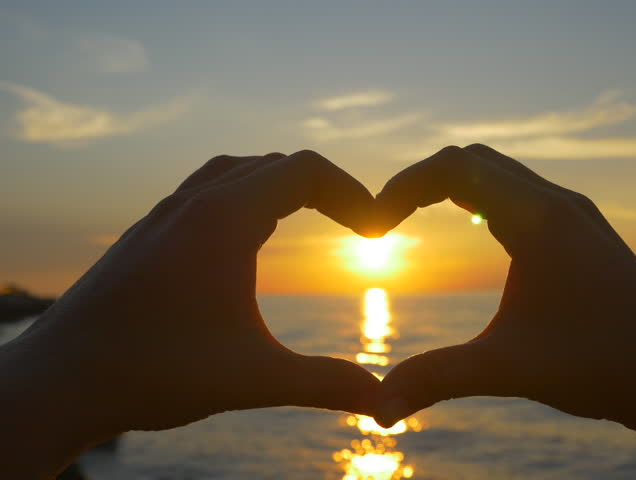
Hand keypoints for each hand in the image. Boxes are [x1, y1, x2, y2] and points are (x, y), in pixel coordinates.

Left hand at [3, 151, 379, 473]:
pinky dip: (241, 198)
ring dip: (279, 186)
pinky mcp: (144, 238)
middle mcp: (192, 205)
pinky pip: (203, 193)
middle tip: (358, 227)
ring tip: (308, 216)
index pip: (304, 171)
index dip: (353, 193)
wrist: (58, 382)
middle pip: (274, 165)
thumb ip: (324, 383)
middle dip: (325, 190)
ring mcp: (163, 218)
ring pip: (233, 172)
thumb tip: (382, 401)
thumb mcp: (253, 379)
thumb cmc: (151, 372)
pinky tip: (243, 242)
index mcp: (224, 220)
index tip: (376, 231)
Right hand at [372, 144, 635, 425]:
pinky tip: (476, 228)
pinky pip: (524, 190)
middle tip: (388, 219)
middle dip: (422, 181)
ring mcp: (577, 213)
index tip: (375, 227)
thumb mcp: (508, 369)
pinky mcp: (586, 230)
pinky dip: (484, 195)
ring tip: (416, 217)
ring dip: (454, 185)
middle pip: (473, 158)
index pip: (454, 167)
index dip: (403, 187)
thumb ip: (436, 379)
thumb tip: (377, 409)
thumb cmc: (603, 368)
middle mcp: (559, 203)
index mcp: (537, 219)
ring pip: (501, 171)